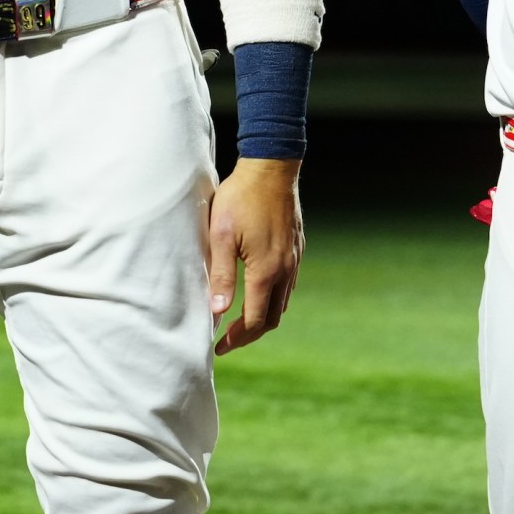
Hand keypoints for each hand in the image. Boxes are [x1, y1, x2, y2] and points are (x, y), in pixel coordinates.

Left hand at [207, 157, 303, 354]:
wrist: (271, 167)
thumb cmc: (240, 198)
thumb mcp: (221, 236)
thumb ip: (221, 275)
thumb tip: (217, 312)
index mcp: (266, 270)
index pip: (256, 320)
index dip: (238, 338)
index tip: (219, 347)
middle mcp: (286, 269)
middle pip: (273, 318)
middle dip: (251, 333)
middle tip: (229, 340)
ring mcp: (294, 258)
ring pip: (283, 302)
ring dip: (263, 316)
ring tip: (241, 321)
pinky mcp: (296, 247)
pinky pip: (288, 284)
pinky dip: (273, 298)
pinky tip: (257, 292)